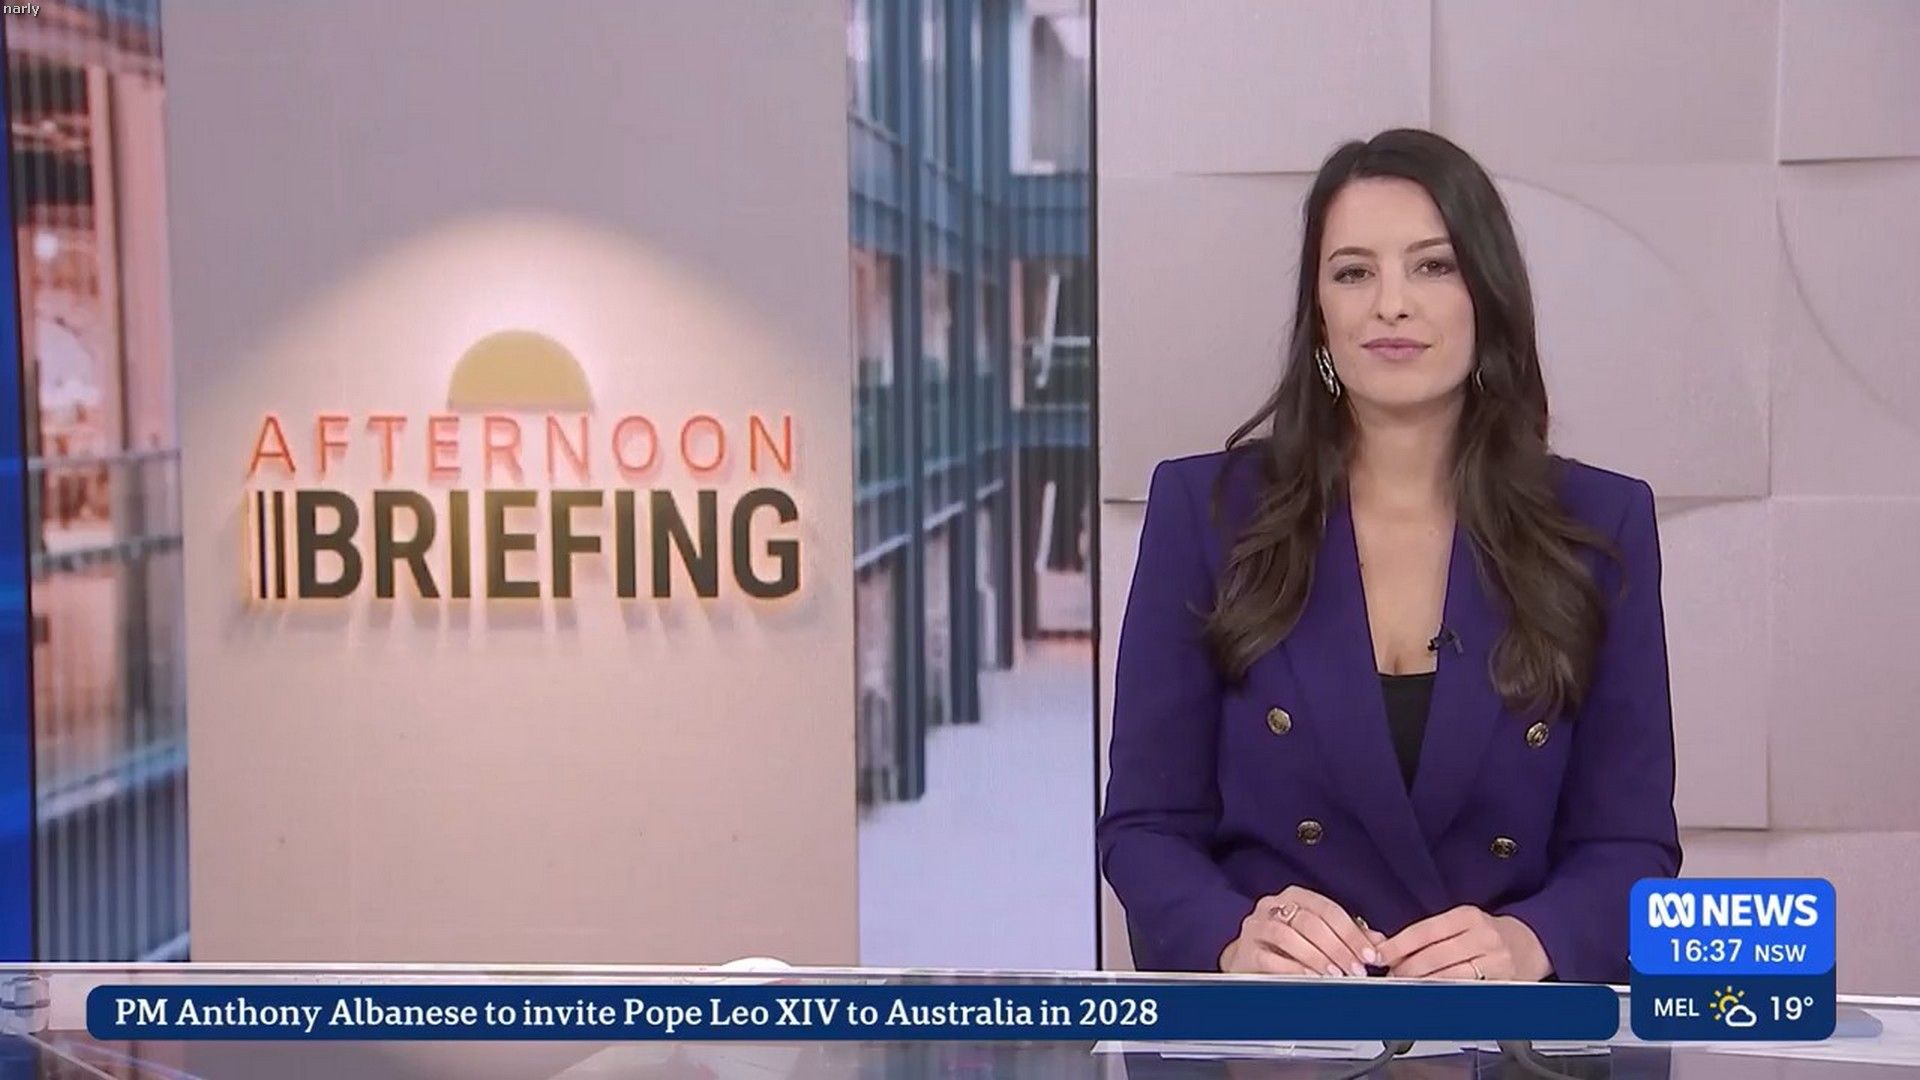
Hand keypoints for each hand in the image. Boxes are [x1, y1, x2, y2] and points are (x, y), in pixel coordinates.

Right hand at [1218, 887, 1384, 976]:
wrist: (1247, 960)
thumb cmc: (1284, 945)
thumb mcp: (1317, 935)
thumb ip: (1346, 936)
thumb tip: (1379, 942)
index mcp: (1294, 896)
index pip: (1328, 909)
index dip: (1351, 933)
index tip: (1369, 955)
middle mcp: (1273, 906)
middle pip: (1310, 922)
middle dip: (1337, 947)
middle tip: (1356, 969)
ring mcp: (1256, 926)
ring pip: (1288, 936)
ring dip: (1316, 956)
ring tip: (1336, 975)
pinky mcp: (1246, 950)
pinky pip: (1270, 957)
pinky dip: (1293, 968)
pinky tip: (1311, 977)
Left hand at [1376, 905, 1550, 980]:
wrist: (1535, 943)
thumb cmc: (1491, 934)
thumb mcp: (1461, 924)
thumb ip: (1427, 934)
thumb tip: (1385, 944)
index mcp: (1468, 917)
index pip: (1425, 932)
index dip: (1398, 945)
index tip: (1379, 956)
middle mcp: (1483, 937)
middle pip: (1434, 957)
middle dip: (1406, 970)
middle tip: (1389, 977)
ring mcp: (1495, 962)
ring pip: (1449, 978)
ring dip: (1422, 986)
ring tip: (1404, 988)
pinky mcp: (1503, 984)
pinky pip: (1468, 993)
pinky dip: (1446, 996)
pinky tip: (1431, 998)